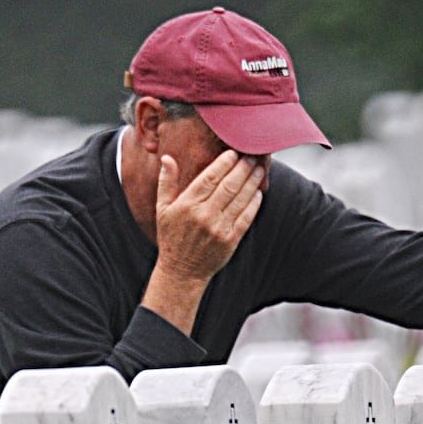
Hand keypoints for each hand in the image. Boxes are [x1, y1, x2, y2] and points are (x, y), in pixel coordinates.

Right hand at [154, 150, 265, 282]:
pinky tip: (258, 191)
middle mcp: (204, 215)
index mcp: (187, 204)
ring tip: (260, 169)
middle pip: (229, 185)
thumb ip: (166, 182)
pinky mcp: (230, 240)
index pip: (209, 177)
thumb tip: (167, 158)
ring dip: (252, 181)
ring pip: (240, 198)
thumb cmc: (172, 237)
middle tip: (253, 155)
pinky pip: (246, 217)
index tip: (233, 152)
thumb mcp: (162, 209)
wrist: (182, 271)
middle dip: (243, 168)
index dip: (224, 163)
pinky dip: (254, 202)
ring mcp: (219, 228)